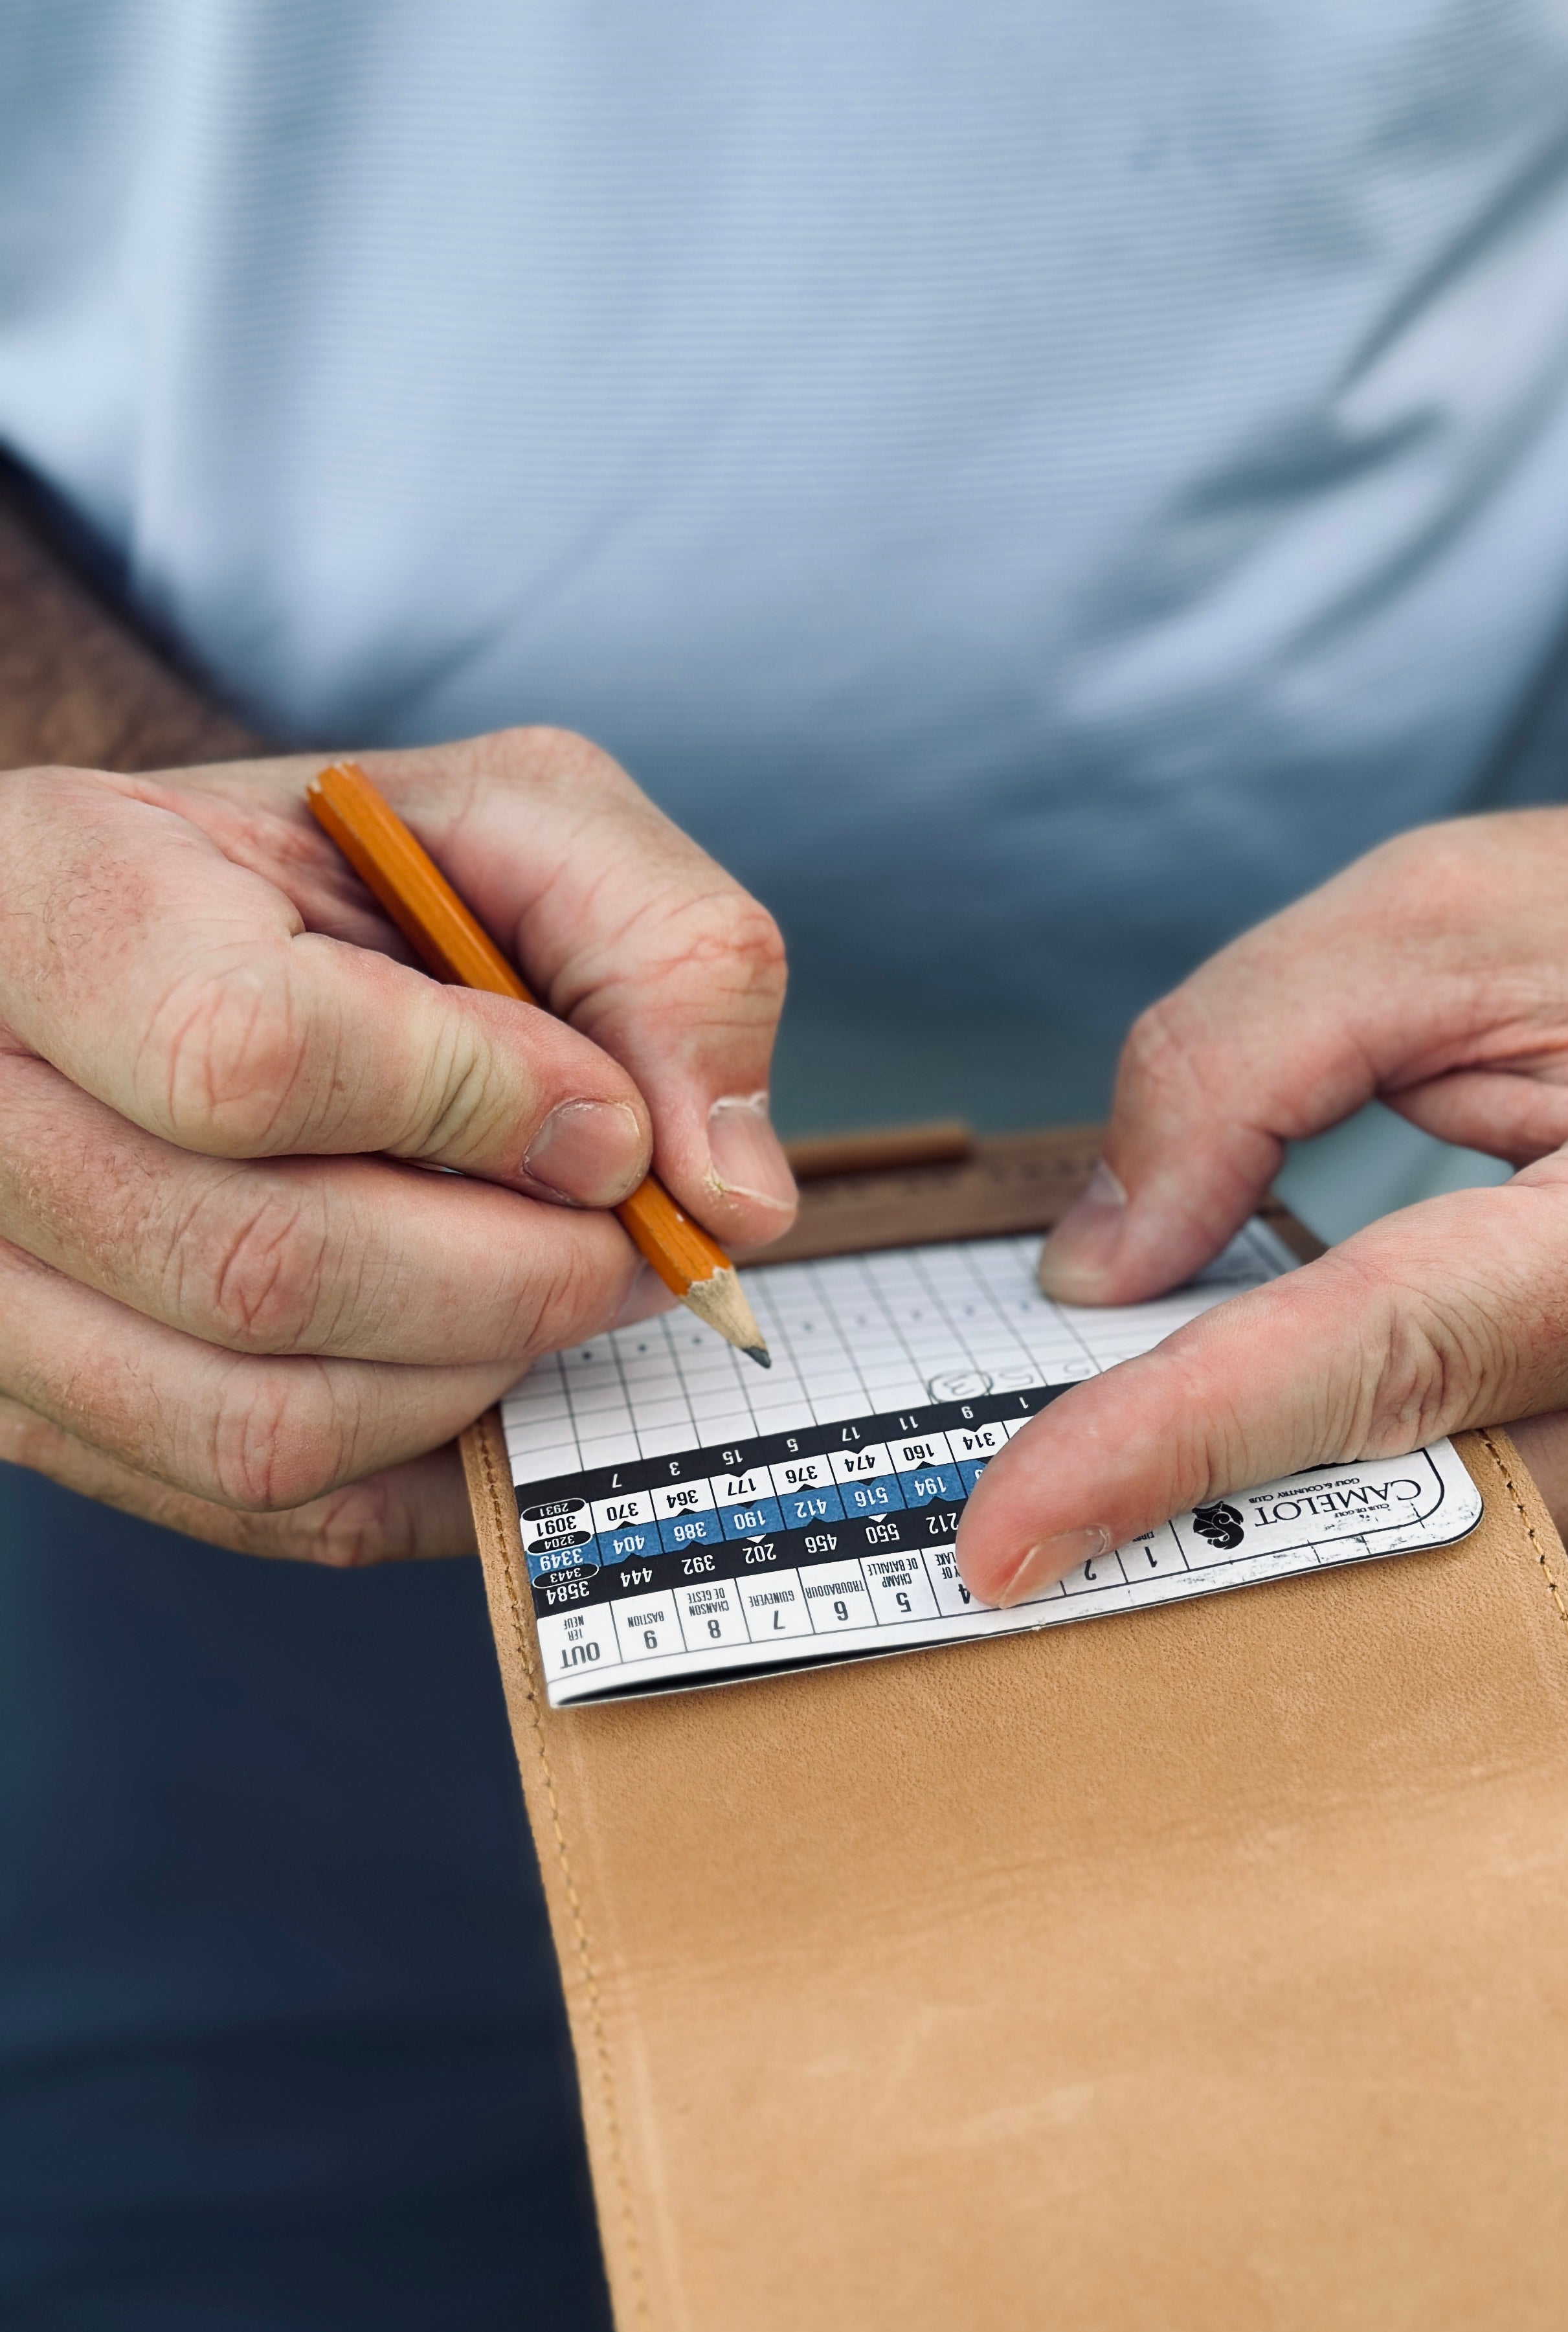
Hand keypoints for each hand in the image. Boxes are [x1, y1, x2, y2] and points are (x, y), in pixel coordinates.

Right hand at [0, 728, 795, 1559]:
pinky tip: (488, 1370)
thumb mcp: (523, 821)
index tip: (600, 1117)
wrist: (185, 932)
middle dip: (518, 1276)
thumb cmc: (348, 868)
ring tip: (557, 1289)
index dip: (475, 1108)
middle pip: (259, 1270)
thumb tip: (733, 1196)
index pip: (246, 1057)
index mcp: (49, 895)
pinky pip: (254, 1510)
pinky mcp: (34, 1410)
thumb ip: (665, 956)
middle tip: (630, 1241)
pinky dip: (423, 1464)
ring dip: (476, 1379)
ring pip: (254, 1425)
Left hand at [957, 794, 1567, 1605]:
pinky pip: (1468, 1552)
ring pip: (1423, 1555)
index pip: (1388, 1360)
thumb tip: (1092, 1275)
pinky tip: (1295, 1425)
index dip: (1177, 1444)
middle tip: (997, 1492)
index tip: (1004, 1533)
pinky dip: (1352, 1497)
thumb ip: (1229, 1064)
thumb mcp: (1425, 918)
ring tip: (1145, 1435)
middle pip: (1398, 1494)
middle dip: (1190, 1502)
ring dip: (1266, 1505)